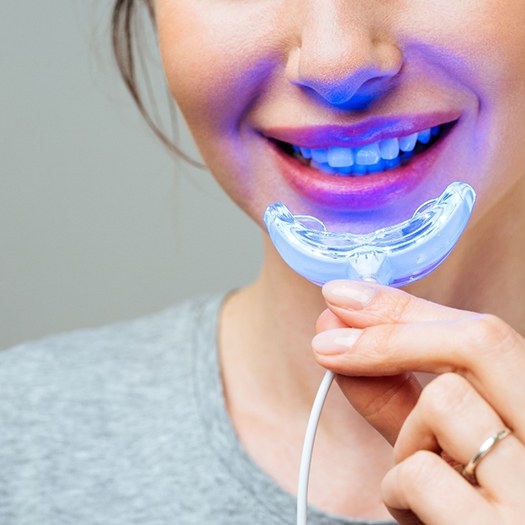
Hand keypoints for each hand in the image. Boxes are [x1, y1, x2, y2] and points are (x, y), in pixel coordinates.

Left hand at [312, 280, 524, 524]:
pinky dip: (396, 488)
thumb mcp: (442, 452)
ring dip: (405, 437)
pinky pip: (419, 472)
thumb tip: (338, 336)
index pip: (485, 334)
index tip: (343, 296)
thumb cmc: (472, 514)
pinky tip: (416, 515)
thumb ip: (396, 398)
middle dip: (389, 335)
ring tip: (417, 478)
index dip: (405, 307)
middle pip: (476, 343)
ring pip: (443, 403)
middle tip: (327, 343)